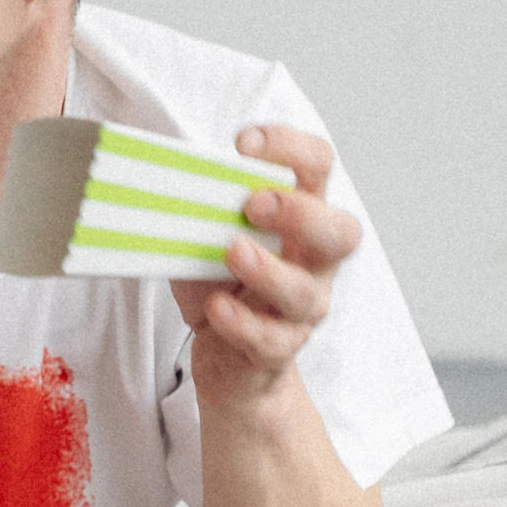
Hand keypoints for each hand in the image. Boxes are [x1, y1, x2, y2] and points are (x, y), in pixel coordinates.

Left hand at [169, 124, 362, 406]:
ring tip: (232, 252)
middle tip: (253, 203)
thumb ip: (201, 212)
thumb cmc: (223, 288)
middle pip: (340, 233)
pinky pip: (271, 340)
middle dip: (300, 213)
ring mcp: (302, 310)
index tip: (243, 143)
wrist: (229, 363)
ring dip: (268, 270)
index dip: (290, 148)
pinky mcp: (279, 350)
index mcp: (303, 218)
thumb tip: (167, 183)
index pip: (317, 168)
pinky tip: (218, 309)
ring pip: (303, 293)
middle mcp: (315, 263)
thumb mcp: (206, 241)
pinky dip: (243, 323)